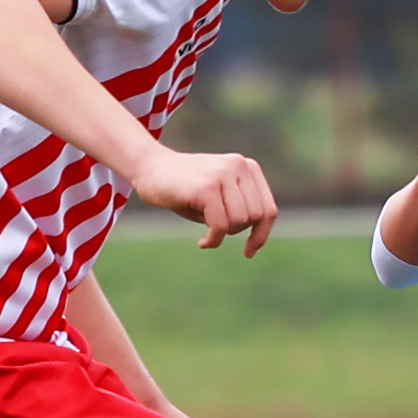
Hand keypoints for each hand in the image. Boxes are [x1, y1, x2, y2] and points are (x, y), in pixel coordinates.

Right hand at [131, 145, 278, 255]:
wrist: (148, 168)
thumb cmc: (184, 189)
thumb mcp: (219, 196)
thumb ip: (241, 208)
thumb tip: (260, 238)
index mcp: (247, 167)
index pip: (268, 209)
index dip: (261, 235)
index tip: (249, 251)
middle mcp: (238, 166)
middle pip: (255, 217)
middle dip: (237, 232)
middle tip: (215, 231)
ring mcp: (223, 174)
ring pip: (240, 221)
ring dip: (223, 234)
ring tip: (207, 230)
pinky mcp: (207, 187)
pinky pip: (221, 225)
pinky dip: (213, 240)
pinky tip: (202, 242)